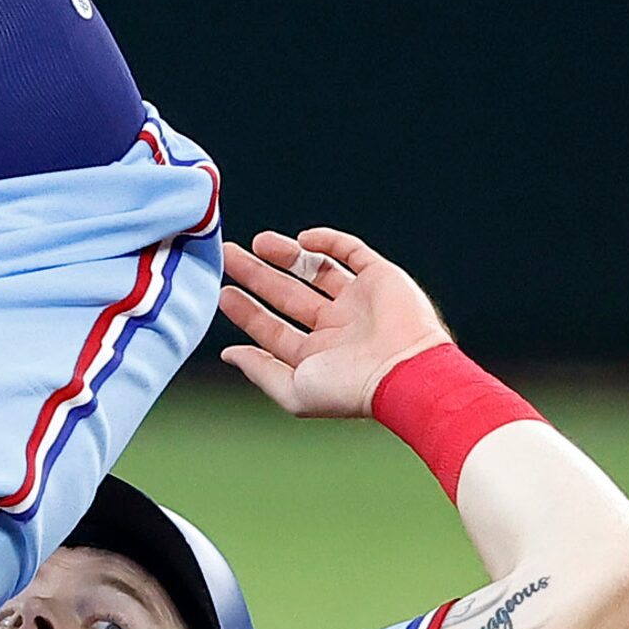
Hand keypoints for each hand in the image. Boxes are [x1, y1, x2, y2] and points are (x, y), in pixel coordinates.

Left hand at [219, 227, 451, 418]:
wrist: (405, 370)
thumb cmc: (349, 388)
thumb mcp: (294, 389)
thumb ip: (260, 371)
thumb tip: (229, 355)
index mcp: (318, 355)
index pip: (273, 329)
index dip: (246, 312)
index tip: (222, 293)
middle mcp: (337, 327)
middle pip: (288, 295)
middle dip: (257, 275)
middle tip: (227, 254)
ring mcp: (358, 301)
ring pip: (316, 270)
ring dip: (287, 255)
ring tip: (257, 242)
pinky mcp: (380, 278)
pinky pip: (350, 251)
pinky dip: (327, 241)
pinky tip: (302, 239)